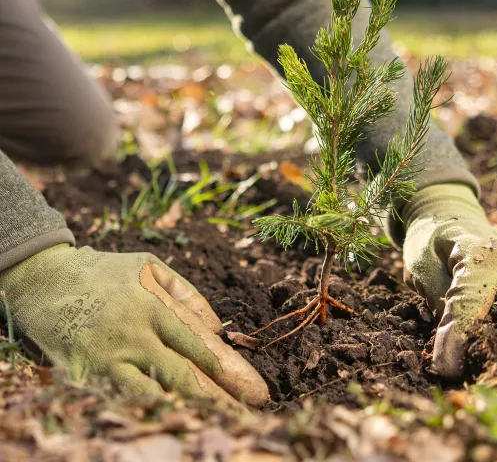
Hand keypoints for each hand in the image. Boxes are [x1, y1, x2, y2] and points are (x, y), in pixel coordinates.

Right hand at [0, 244, 268, 412]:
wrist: (45, 280)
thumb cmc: (105, 272)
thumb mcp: (150, 268)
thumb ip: (187, 294)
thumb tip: (217, 328)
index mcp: (154, 306)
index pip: (199, 345)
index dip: (230, 370)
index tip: (255, 390)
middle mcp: (134, 335)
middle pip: (183, 376)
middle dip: (219, 399)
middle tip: (249, 416)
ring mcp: (107, 359)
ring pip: (155, 395)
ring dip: (190, 411)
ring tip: (222, 424)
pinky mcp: (85, 376)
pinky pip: (123, 401)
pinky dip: (151, 413)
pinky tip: (175, 422)